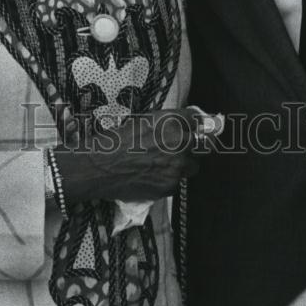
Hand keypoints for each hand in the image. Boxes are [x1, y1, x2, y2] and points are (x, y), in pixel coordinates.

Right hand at [53, 107, 199, 204]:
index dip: (197, 124)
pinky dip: (170, 179)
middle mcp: (179, 142)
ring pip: (193, 165)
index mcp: (171, 121)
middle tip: (188, 147)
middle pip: (204, 144)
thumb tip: (182, 125)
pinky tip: (154, 175)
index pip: (197, 120)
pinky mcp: (171, 185)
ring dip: (185, 164)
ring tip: (166, 164)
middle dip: (197, 145)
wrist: (101, 166)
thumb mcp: (142, 121)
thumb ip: (166, 123)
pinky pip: (178, 181)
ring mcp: (177, 166)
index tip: (197, 128)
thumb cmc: (116, 140)